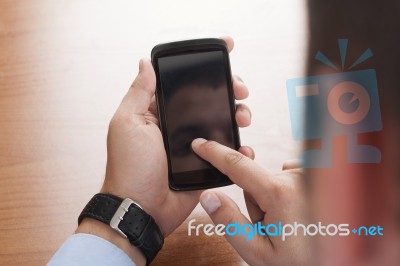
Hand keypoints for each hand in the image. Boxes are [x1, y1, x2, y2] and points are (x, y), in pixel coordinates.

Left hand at [101, 37, 251, 237]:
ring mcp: (196, 145)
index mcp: (161, 112)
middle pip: (210, 100)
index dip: (205, 68)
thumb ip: (139, 93)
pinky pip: (228, 151)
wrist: (142, 208)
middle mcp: (180, 126)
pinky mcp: (207, 164)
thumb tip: (145, 63)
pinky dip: (239, 147)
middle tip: (240, 89)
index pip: (186, 84)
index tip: (225, 53)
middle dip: (229, 89)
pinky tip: (244, 146)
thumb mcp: (128, 123)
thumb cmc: (130, 167)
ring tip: (243, 117)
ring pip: (223, 122)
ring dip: (238, 114)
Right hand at [191, 139, 309, 265]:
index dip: (214, 153)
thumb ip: (229, 221)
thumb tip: (208, 196)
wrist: (334, 263)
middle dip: (256, 200)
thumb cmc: (297, 261)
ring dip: (273, 197)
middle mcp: (297, 178)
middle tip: (270, 226)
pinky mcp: (318, 178)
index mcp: (279, 193)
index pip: (237, 165)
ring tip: (288, 221)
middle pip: (255, 179)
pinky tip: (299, 209)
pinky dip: (288, 189)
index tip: (199, 144)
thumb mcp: (256, 250)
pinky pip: (289, 174)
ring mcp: (310, 177)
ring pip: (272, 178)